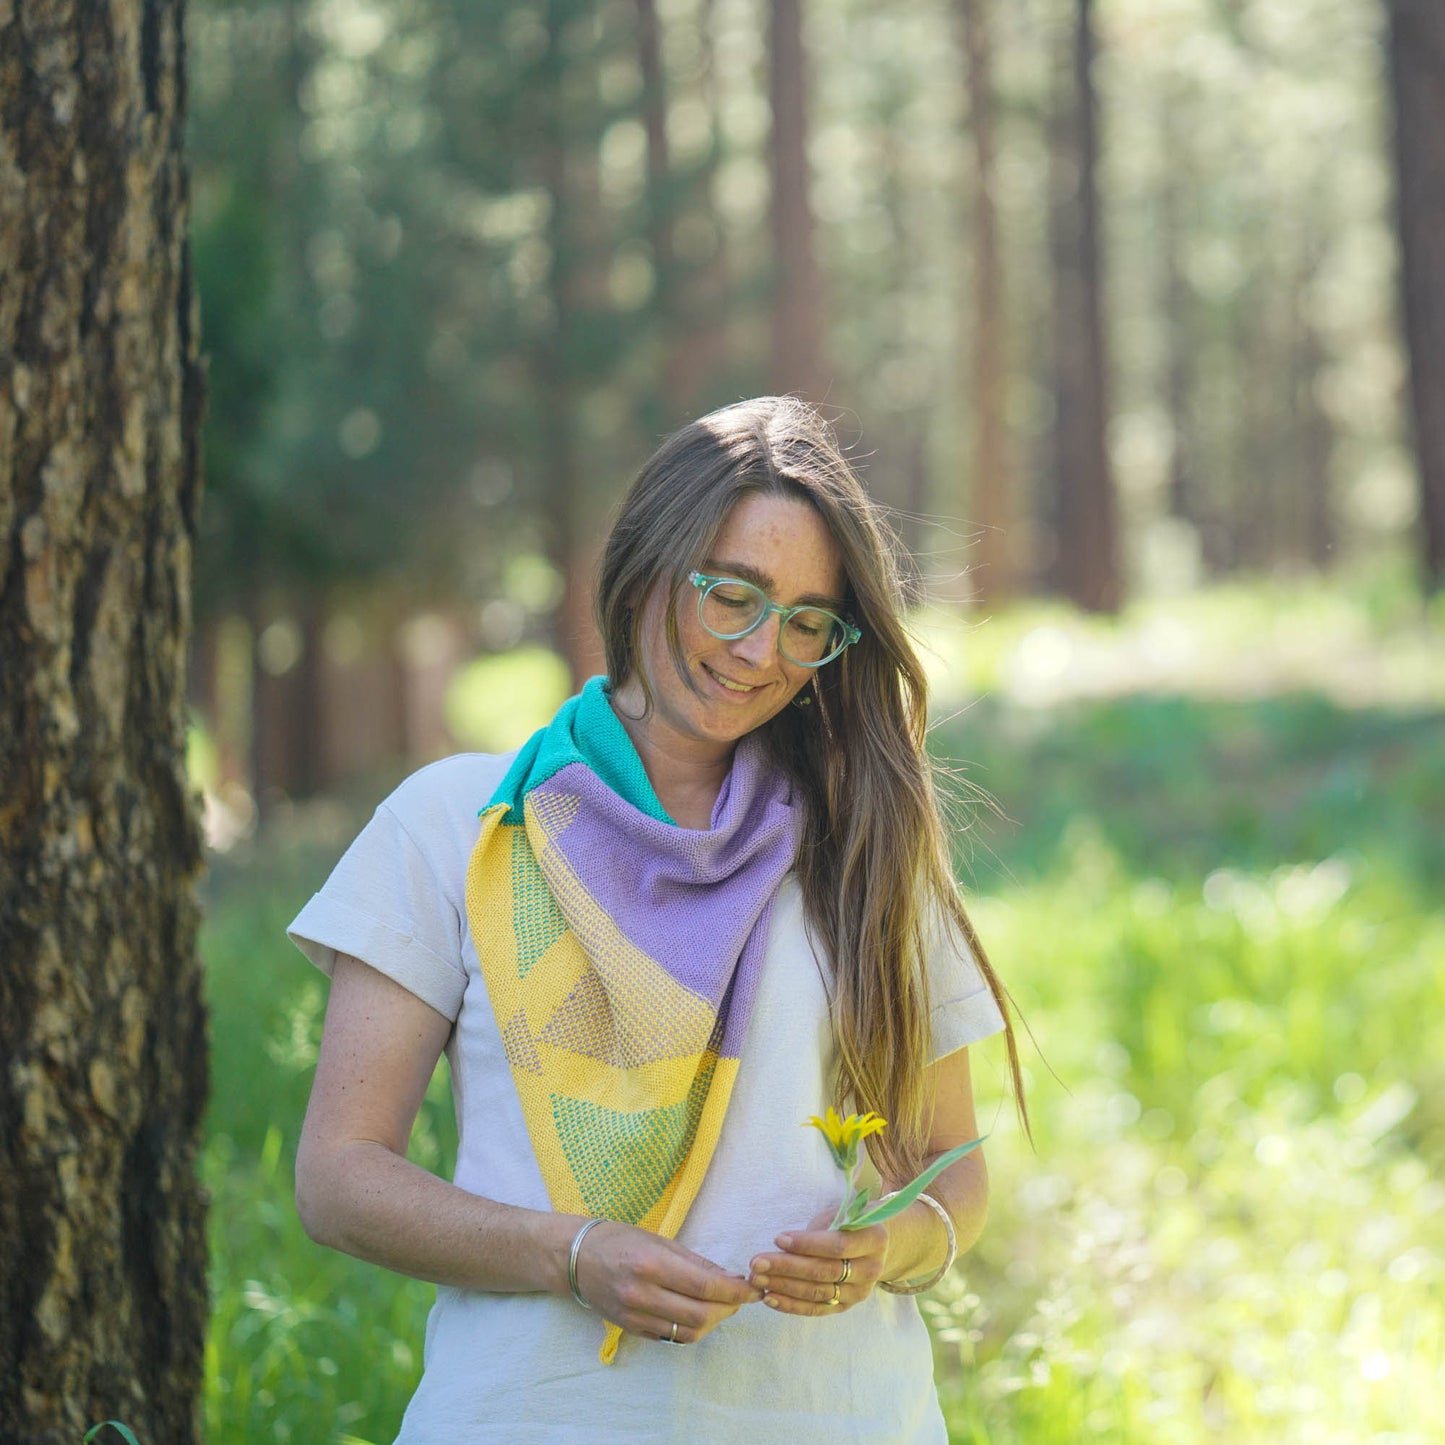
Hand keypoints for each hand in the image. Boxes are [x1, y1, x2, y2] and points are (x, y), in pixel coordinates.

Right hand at [572, 1220, 762, 1343]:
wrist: (576, 1259)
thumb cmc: (620, 1239)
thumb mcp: (659, 1240)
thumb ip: (695, 1262)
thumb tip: (730, 1277)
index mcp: (651, 1265)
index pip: (705, 1285)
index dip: (735, 1290)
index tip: (753, 1287)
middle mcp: (642, 1295)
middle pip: (700, 1315)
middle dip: (729, 1308)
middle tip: (741, 1296)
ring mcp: (635, 1316)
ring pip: (688, 1333)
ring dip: (713, 1322)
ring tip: (722, 1305)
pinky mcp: (632, 1330)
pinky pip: (671, 1337)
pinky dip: (691, 1328)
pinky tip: (698, 1313)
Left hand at [747, 1209, 887, 1315]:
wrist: (875, 1245)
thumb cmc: (850, 1222)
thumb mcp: (843, 1213)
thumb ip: (821, 1228)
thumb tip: (783, 1244)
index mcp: (874, 1239)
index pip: (837, 1246)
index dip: (807, 1244)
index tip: (777, 1239)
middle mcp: (871, 1270)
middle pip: (824, 1272)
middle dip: (787, 1268)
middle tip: (757, 1263)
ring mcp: (859, 1292)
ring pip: (817, 1293)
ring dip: (784, 1287)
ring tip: (758, 1280)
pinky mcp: (845, 1307)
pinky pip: (816, 1309)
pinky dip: (791, 1305)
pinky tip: (770, 1298)